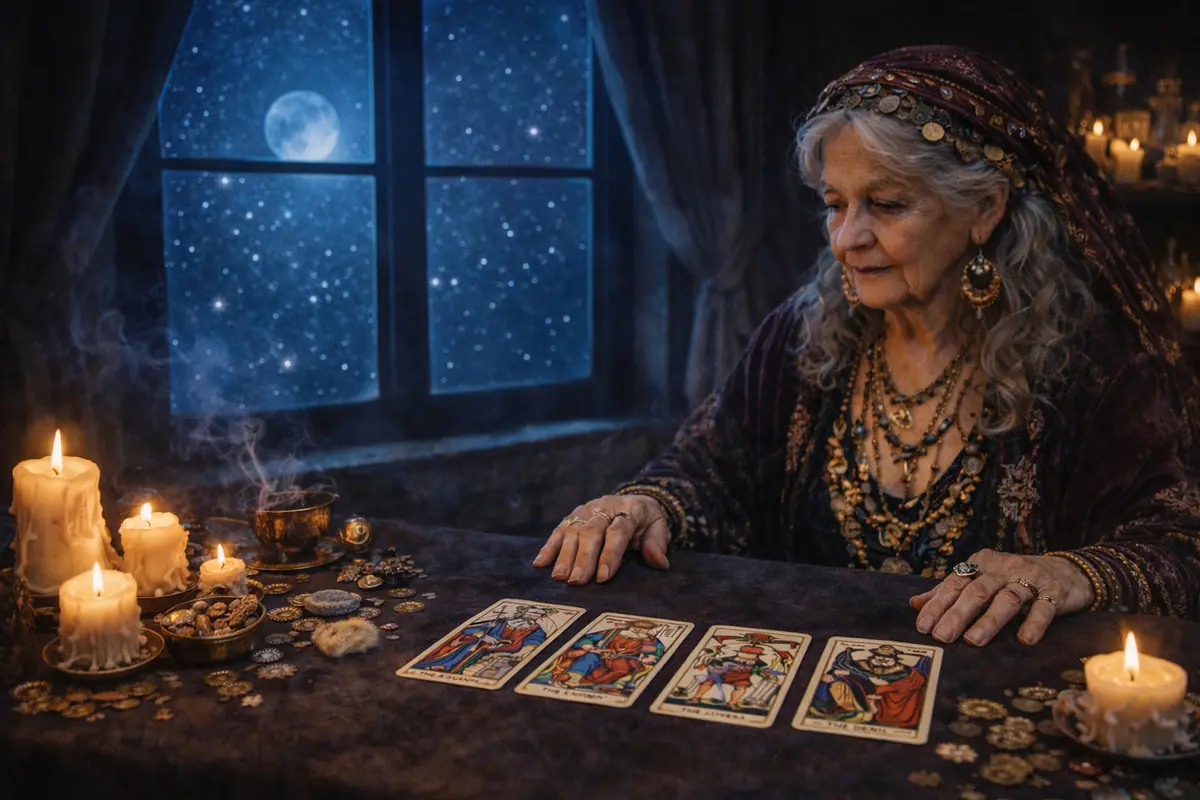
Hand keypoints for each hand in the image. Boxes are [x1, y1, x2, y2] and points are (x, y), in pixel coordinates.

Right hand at [532, 495, 670, 584]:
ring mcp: (586, 510)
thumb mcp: (659, 528)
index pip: (617, 532)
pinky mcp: (573, 515)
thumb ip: (657, 544)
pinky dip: (549, 546)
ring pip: (573, 531)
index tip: (603, 577)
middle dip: (583, 558)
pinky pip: (559, 530)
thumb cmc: (647, 521)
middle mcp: (605, 507)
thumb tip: (659, 563)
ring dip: (564, 555)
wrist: (635, 500)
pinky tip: (540, 563)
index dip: (610, 554)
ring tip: (559, 577)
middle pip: (591, 532)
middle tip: (576, 581)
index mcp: (629, 510)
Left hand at [909, 548, 1093, 645]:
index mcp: (981, 564)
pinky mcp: (1055, 593)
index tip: (923, 626)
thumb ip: (950, 591)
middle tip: (942, 637)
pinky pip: (1043, 609)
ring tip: (973, 640)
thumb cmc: (1015, 579)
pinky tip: (1024, 639)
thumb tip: (915, 604)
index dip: (937, 604)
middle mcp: (1003, 569)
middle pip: (977, 591)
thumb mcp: (982, 579)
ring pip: (1006, 599)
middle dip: (957, 614)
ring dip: (989, 620)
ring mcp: (1030, 580)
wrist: (1068, 571)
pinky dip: (1033, 623)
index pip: (954, 584)